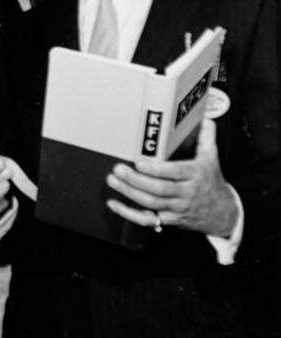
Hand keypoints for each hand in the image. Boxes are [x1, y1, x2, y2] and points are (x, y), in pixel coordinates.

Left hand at [106, 120, 238, 236]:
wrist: (224, 213)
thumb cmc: (212, 181)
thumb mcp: (212, 158)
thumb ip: (206, 138)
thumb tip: (206, 118)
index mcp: (195, 175)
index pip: (174, 173)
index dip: (155, 170)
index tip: (138, 162)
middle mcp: (186, 193)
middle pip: (159, 189)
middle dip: (136, 180)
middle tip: (118, 169)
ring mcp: (178, 208)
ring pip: (152, 203)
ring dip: (130, 193)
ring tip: (113, 181)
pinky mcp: (170, 220)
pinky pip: (148, 219)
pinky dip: (130, 214)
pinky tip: (114, 204)